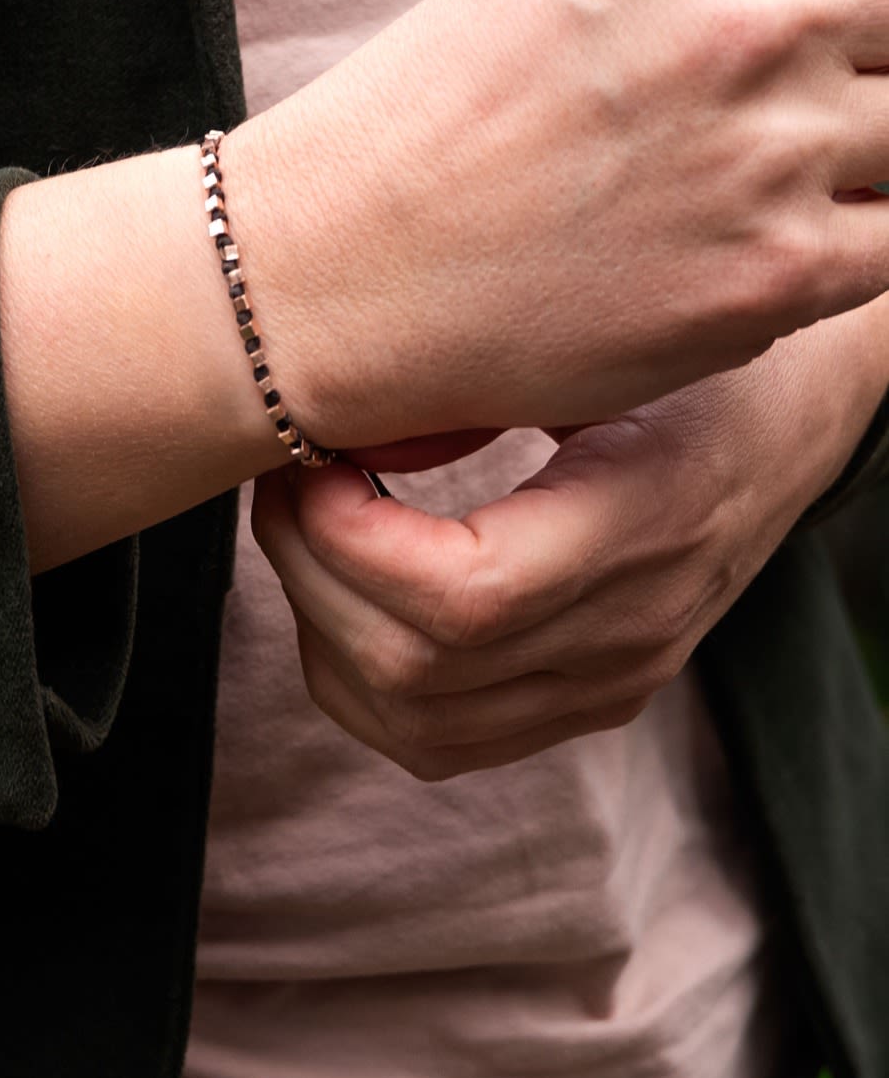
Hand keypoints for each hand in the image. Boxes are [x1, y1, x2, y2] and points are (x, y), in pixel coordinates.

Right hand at [219, 0, 888, 445]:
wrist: (330, 271)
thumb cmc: (425, 114)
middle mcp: (747, 16)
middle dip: (866, 46)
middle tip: (754, 98)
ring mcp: (769, 151)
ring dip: (851, 147)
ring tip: (728, 175)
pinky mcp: (772, 277)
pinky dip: (843, 236)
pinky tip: (742, 238)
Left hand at [250, 296, 888, 780]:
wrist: (792, 420)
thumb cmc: (685, 355)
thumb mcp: (606, 339)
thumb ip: (481, 381)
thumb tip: (344, 432)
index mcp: (648, 519)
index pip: (466, 598)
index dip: (348, 541)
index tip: (310, 461)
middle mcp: (632, 631)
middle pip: (413, 670)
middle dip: (307, 571)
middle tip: (286, 481)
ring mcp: (610, 682)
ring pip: (409, 722)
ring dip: (321, 628)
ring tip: (309, 530)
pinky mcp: (586, 701)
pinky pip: (438, 739)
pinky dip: (360, 676)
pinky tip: (346, 590)